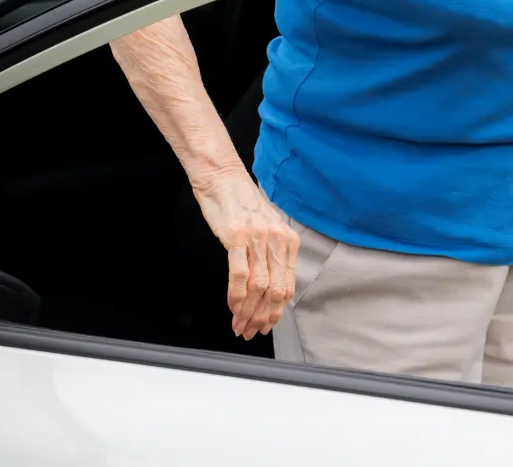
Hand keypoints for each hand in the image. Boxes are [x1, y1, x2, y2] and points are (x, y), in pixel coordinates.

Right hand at [193, 171, 299, 339]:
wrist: (224, 180)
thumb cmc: (243, 206)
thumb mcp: (267, 230)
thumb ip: (272, 255)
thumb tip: (270, 288)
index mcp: (288, 241)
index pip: (288, 285)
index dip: (276, 311)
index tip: (266, 326)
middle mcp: (277, 241)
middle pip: (275, 290)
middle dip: (263, 317)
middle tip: (250, 332)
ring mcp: (258, 239)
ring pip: (258, 287)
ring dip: (248, 312)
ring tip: (238, 326)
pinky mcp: (237, 237)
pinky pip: (239, 274)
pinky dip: (236, 295)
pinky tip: (232, 307)